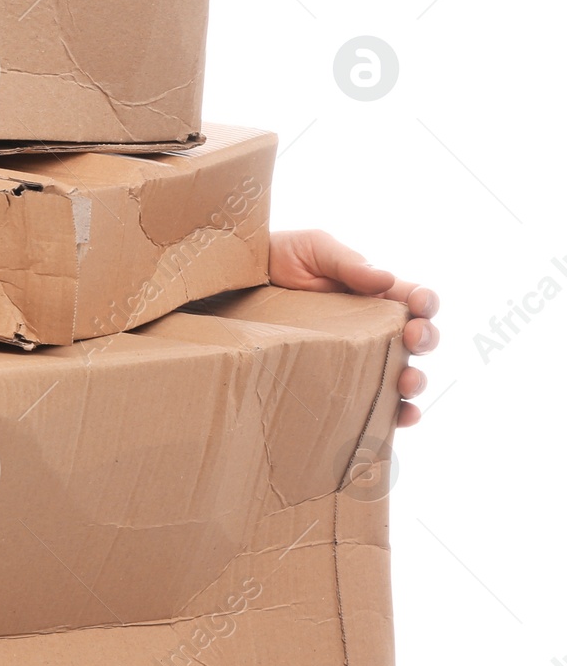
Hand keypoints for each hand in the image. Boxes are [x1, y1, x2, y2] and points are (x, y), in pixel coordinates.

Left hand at [268, 229, 438, 426]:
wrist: (239, 283)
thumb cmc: (280, 256)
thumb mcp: (315, 247)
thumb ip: (349, 262)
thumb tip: (387, 280)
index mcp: (374, 291)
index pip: (413, 298)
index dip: (426, 302)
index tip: (421, 306)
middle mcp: (371, 324)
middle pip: (416, 337)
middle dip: (425, 340)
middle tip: (415, 341)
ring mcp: (355, 352)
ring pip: (399, 372)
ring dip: (413, 382)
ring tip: (407, 385)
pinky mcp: (334, 375)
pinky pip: (370, 399)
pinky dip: (391, 413)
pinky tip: (397, 418)